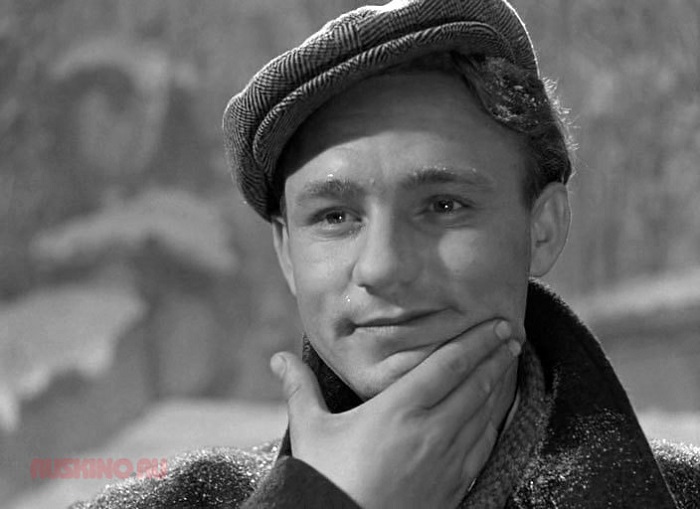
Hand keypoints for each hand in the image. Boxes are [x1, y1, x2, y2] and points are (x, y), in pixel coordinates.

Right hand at [270, 319, 521, 508]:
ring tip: (509, 363)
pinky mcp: (454, 485)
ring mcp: (447, 460)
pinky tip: (498, 413)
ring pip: (484, 413)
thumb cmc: (327, 479)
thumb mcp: (311, 430)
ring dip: (499, 384)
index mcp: (398, 409)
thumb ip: (300, 389)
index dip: (474, 341)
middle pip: (474, 384)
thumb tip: (277, 358)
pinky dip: (495, 422)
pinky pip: (484, 445)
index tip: (494, 323)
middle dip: (495, 355)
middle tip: (511, 333)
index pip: (448, 365)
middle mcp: (430, 430)